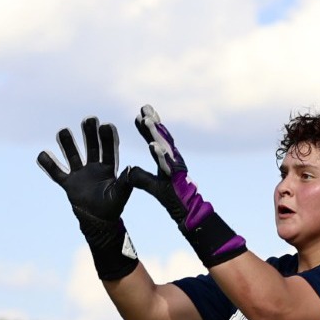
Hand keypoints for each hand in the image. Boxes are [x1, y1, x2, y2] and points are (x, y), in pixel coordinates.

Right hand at [38, 117, 138, 280]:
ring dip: (68, 144)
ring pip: (73, 155)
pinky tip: (41, 154)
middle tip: (89, 119)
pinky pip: (57, 173)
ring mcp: (80, 174)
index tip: (106, 125)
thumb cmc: (112, 208)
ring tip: (63, 131)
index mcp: (108, 168)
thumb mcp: (120, 194)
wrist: (99, 223)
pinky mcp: (68, 183)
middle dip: (89, 134)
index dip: (107, 138)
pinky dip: (49, 164)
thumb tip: (131, 168)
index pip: (108, 149)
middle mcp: (94, 167)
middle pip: (91, 147)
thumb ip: (125, 181)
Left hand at [123, 105, 245, 267]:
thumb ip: (142, 176)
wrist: (188, 212)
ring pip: (165, 147)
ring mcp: (176, 167)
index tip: (139, 113)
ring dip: (155, 133)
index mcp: (167, 160)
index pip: (156, 140)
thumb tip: (130, 169)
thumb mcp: (153, 186)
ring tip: (146, 121)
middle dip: (153, 122)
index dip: (148, 127)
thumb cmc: (173, 198)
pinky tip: (153, 145)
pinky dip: (160, 155)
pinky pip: (167, 164)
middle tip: (144, 107)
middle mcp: (173, 160)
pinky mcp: (177, 177)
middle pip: (162, 137)